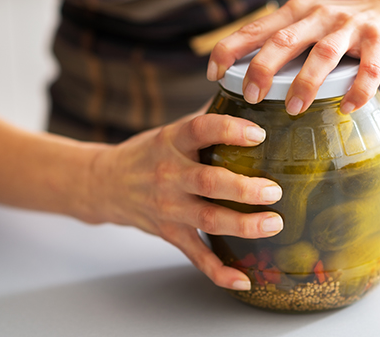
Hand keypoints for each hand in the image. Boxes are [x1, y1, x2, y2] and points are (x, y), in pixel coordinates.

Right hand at [86, 110, 283, 290]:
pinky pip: (195, 255)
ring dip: (243, 225)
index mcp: (172, 142)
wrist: (105, 184)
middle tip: (274, 190)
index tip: (258, 134)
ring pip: (208, 219)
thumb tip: (247, 100)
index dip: (229, 130)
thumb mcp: (170, 131)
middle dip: (244, 188)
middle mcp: (169, 174)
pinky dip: (218, 271)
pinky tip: (244, 278)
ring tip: (274, 224)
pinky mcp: (170, 232)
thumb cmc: (146, 154)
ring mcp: (169, 207)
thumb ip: (205, 120)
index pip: (200, 130)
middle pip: (209, 181)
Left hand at [207, 0, 379, 114]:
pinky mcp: (379, 41)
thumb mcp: (305, 26)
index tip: (214, 74)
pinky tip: (346, 108)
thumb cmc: (338, 29)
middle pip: (284, 41)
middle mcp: (319, 16)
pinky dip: (357, 90)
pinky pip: (368, 69)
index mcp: (295, 14)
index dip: (230, 49)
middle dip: (263, 69)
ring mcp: (349, 28)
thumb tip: (242, 80)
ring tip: (293, 109)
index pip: (255, 29)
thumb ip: (280, 45)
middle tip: (251, 97)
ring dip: (306, 83)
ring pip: (322, 54)